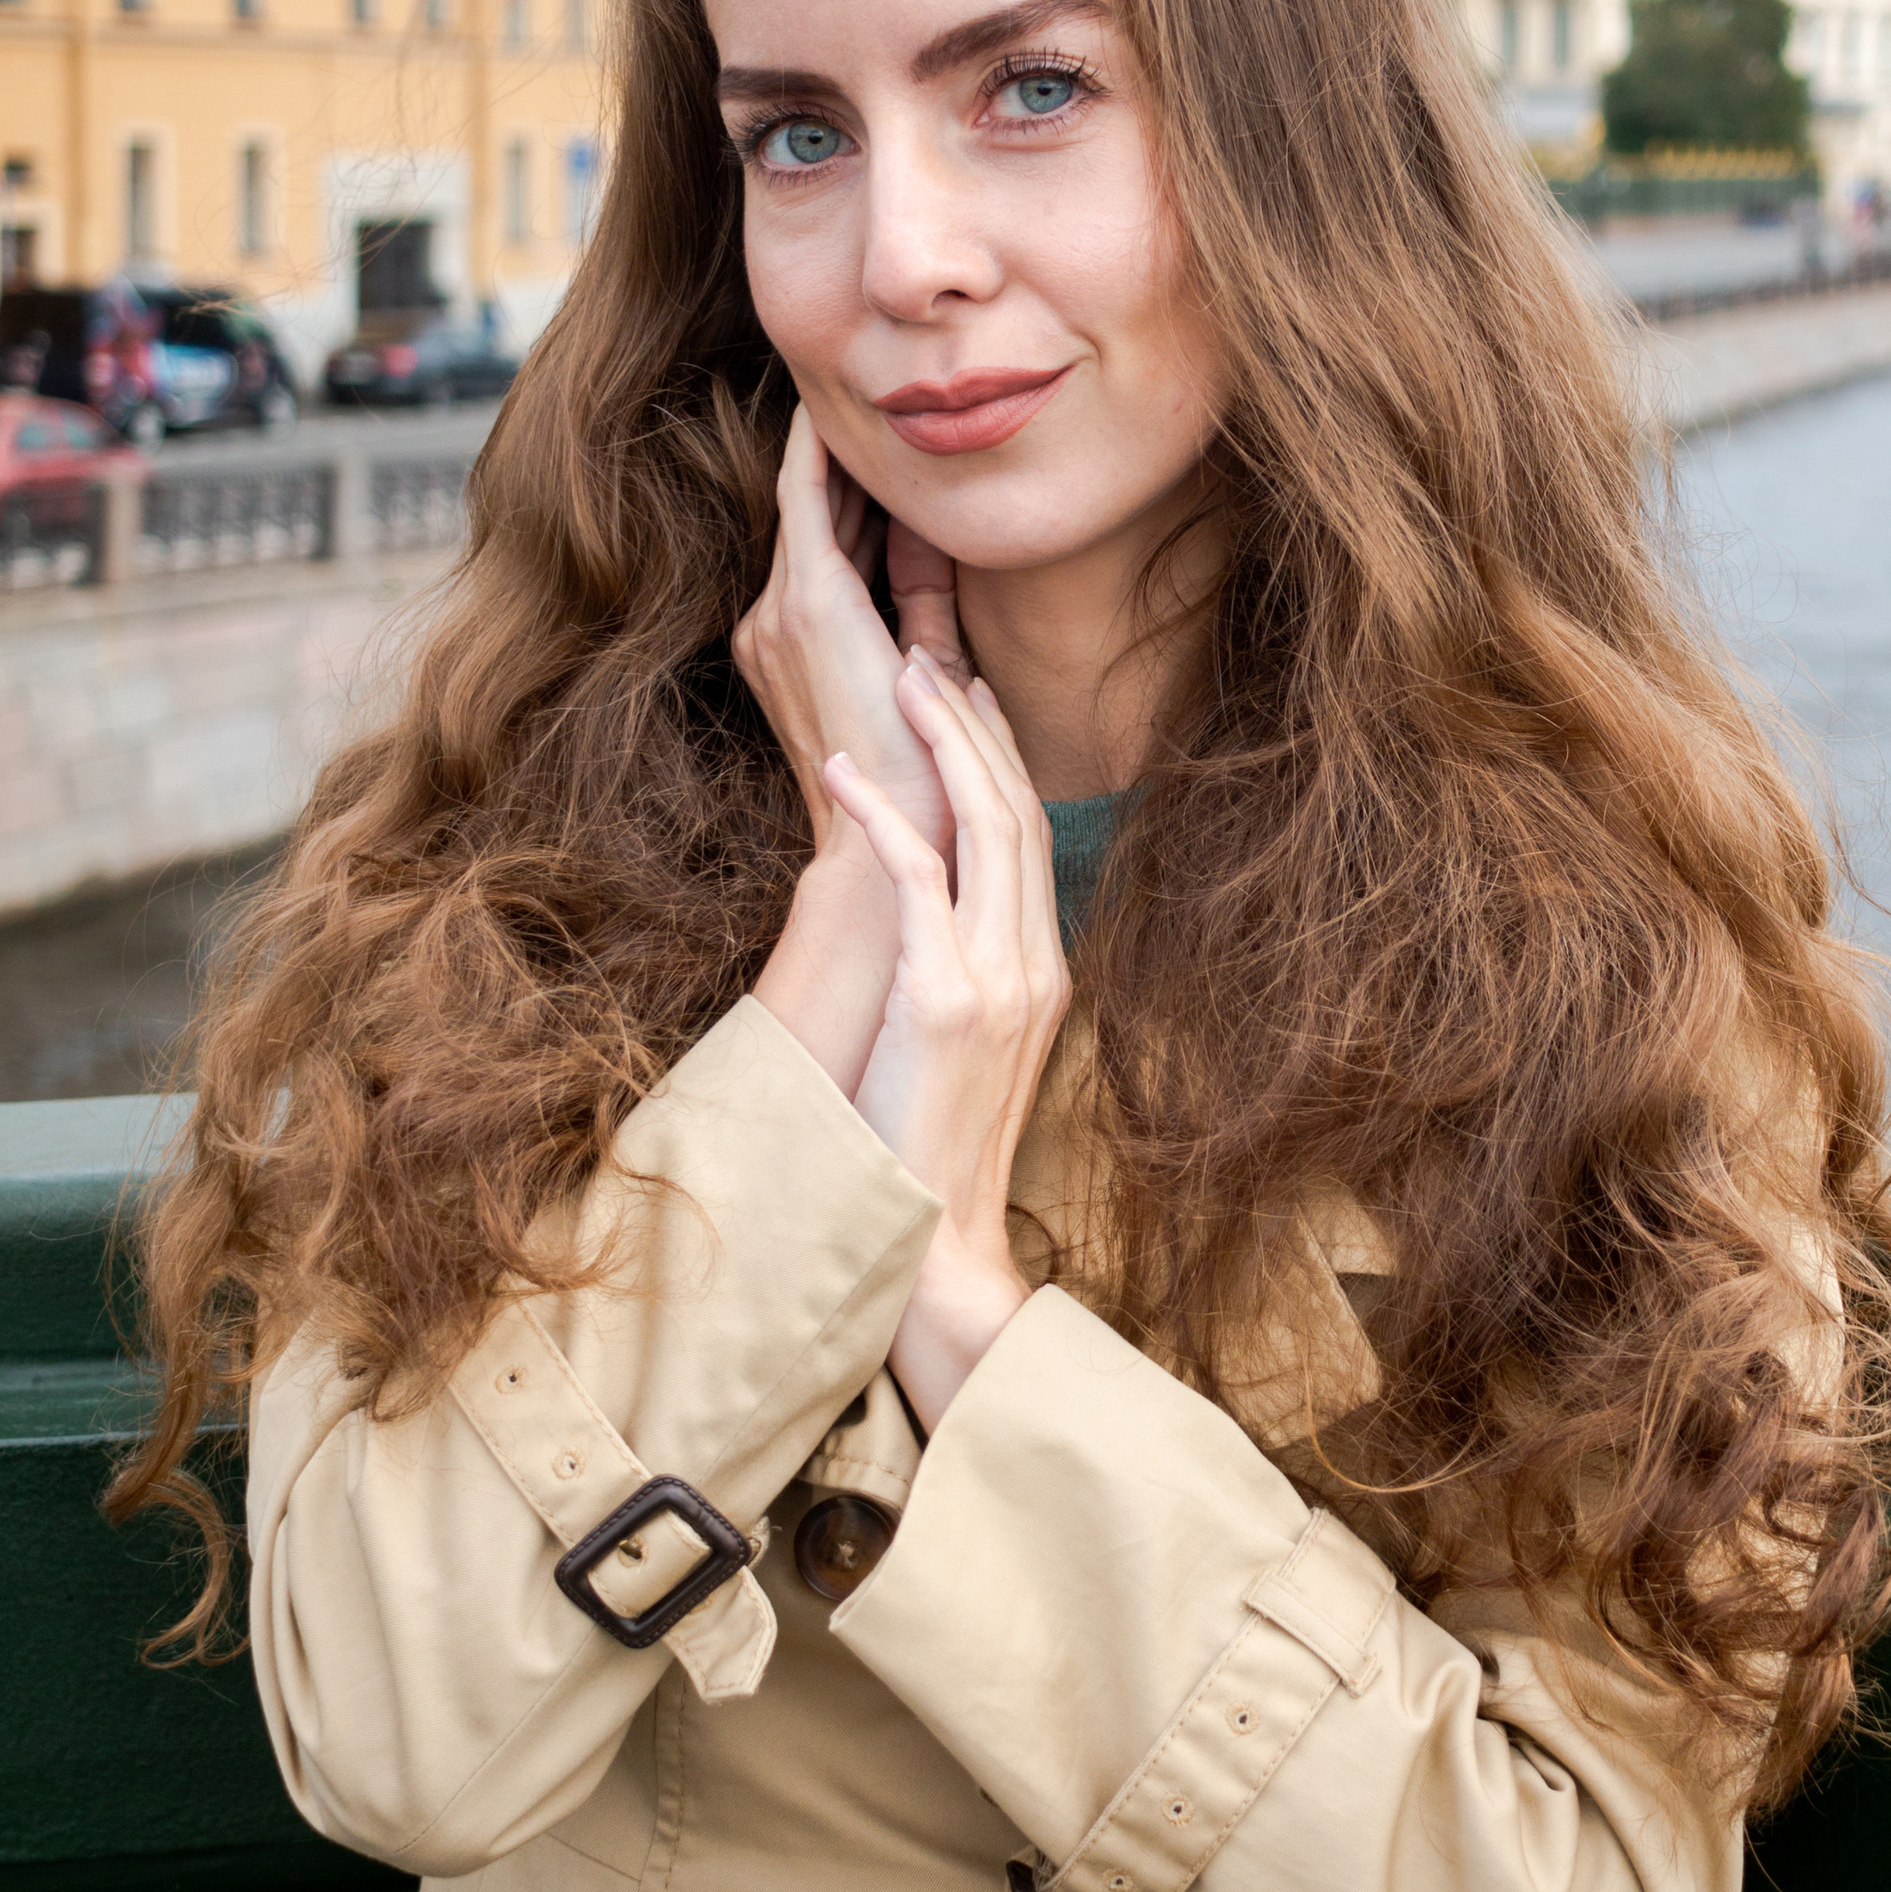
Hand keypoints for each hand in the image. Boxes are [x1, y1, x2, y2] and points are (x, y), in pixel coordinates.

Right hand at [742, 411, 965, 1095]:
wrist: (890, 851)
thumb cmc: (920, 785)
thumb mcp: (927, 679)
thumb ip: (927, 614)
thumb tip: (941, 552)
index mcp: (799, 651)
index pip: (833, 551)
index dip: (858, 497)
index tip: (885, 450)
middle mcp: (773, 625)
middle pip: (819, 520)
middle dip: (852, 466)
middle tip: (878, 398)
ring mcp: (781, 615)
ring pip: (814, 505)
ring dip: (841, 451)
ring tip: (860, 386)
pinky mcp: (808, 606)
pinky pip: (811, 503)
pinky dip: (821, 455)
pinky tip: (832, 407)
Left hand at [821, 654, 1070, 1430]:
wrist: (937, 1237)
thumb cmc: (930, 1146)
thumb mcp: (964, 1047)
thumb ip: (964, 976)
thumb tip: (931, 928)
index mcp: (1043, 968)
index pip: (1030, 835)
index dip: (1000, 756)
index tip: (966, 694)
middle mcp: (1034, 962)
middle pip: (1019, 811)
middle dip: (976, 726)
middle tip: (932, 655)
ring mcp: (1000, 980)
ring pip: (987, 828)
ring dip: (942, 745)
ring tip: (901, 680)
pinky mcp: (949, 1003)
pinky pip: (921, 883)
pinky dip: (884, 819)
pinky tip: (846, 773)